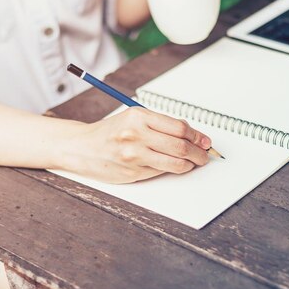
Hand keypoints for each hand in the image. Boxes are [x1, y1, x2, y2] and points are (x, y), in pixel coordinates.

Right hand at [61, 107, 211, 183]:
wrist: (82, 148)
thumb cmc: (111, 132)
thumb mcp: (134, 118)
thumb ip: (160, 124)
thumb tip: (191, 134)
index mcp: (139, 116)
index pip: (179, 127)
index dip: (197, 136)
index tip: (205, 140)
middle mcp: (136, 135)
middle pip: (180, 146)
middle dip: (199, 152)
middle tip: (205, 154)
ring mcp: (134, 155)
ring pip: (175, 162)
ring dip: (191, 164)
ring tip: (195, 162)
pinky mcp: (133, 172)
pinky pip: (162, 171)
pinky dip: (174, 169)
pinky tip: (177, 166)